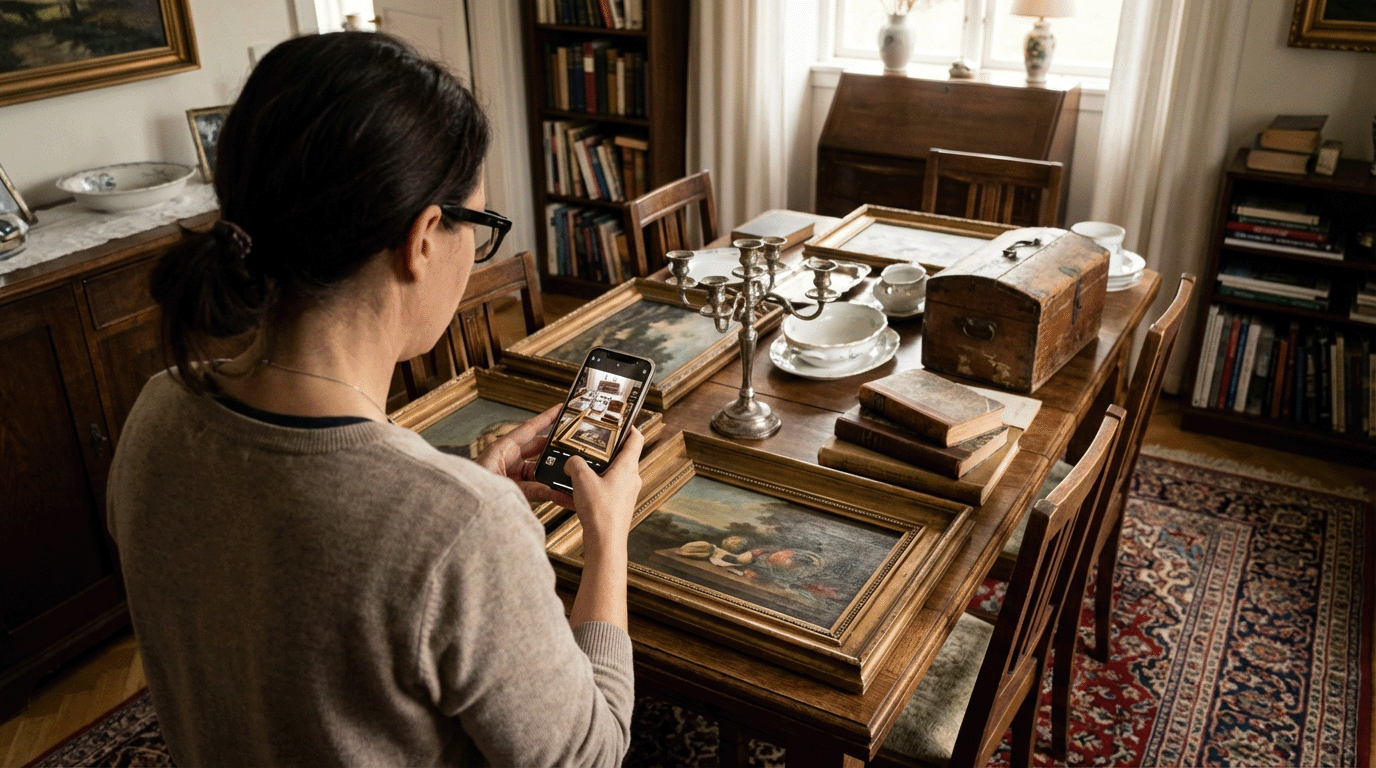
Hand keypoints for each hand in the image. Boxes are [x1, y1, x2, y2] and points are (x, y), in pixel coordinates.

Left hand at [475, 404, 574, 507]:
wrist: (460, 510)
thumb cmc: (472, 491)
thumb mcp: (503, 485)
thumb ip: (532, 489)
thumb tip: (554, 492)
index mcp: (502, 448)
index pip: (530, 428)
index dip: (547, 418)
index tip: (562, 409)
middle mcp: (508, 459)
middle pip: (538, 448)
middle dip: (556, 448)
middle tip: (575, 445)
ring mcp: (511, 474)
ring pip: (539, 470)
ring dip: (553, 474)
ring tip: (571, 475)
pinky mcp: (512, 489)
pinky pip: (535, 488)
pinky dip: (548, 491)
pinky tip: (561, 495)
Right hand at [567, 426, 643, 554]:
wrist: (605, 543)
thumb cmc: (601, 512)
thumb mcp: (582, 479)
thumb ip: (575, 463)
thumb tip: (572, 461)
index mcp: (628, 466)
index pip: (636, 438)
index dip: (628, 426)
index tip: (618, 419)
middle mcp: (631, 478)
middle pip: (622, 455)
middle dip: (605, 448)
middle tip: (590, 442)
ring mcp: (627, 492)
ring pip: (613, 472)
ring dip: (598, 468)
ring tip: (579, 466)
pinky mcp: (619, 505)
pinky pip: (607, 488)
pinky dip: (595, 485)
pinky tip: (577, 489)